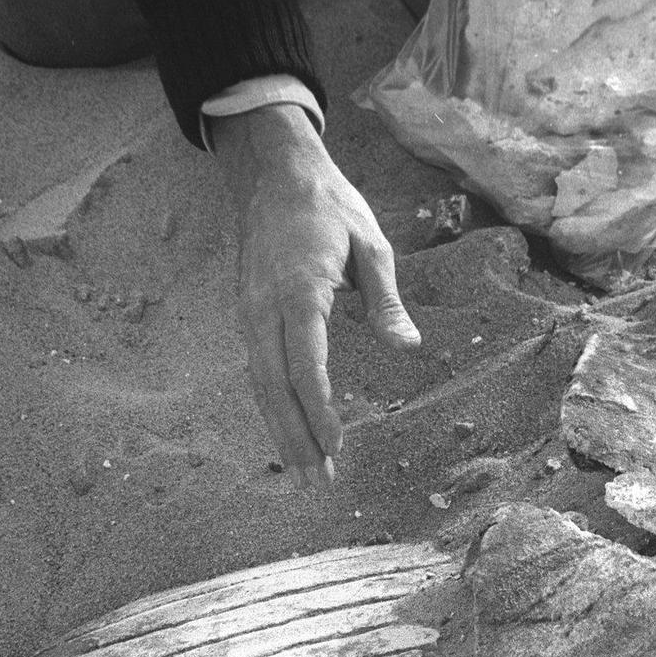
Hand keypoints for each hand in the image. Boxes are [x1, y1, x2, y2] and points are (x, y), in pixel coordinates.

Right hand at [213, 103, 420, 486]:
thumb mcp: (372, 244)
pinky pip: (257, 369)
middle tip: (318, 483)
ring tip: (303, 473)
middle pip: (274, 386)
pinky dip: (271, 405)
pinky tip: (289, 431)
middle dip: (295, 438)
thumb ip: (386, 301)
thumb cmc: (330, 207)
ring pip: (260, 383)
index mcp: (299, 290)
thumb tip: (408, 348)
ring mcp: (249, 311)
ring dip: (281, 430)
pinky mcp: (247, 313)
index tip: (335, 446)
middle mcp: (264, 307)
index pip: (304, 364)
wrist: (273, 173)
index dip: (317, 410)